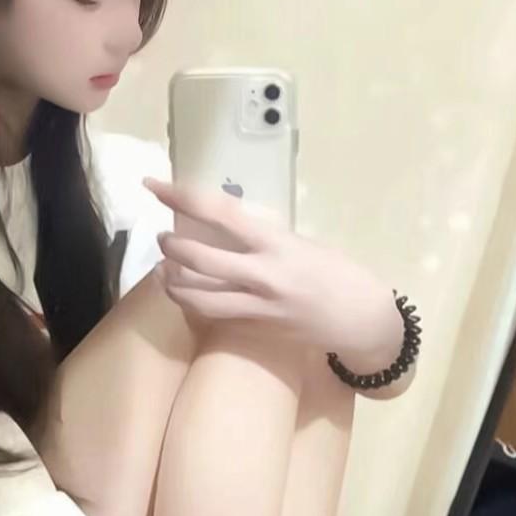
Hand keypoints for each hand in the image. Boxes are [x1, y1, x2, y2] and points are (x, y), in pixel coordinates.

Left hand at [143, 177, 403, 371]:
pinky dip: (191, 302)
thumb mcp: (302, 244)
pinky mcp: (254, 329)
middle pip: (199, 261)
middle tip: (162, 238)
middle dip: (171, 247)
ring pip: (197, 298)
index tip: (155, 187)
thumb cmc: (337, 273)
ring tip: (163, 269)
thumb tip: (226, 226)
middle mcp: (263, 276)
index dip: (181, 198)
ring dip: (171, 282)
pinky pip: (213, 314)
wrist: (360, 320)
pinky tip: (184, 292)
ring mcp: (257, 307)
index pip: (220, 213)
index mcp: (277, 244)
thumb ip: (263, 237)